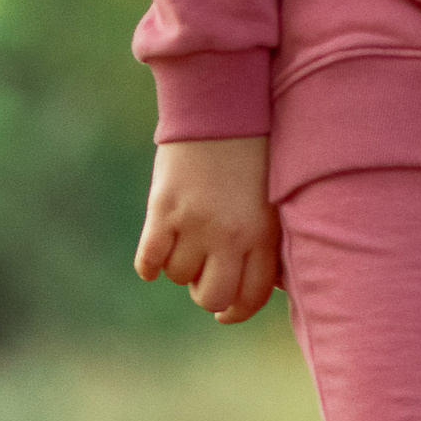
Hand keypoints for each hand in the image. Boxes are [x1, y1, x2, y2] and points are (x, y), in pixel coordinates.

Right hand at [135, 136, 281, 323]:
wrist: (221, 108)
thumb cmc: (254, 153)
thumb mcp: (271, 200)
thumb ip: (265, 241)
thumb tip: (260, 288)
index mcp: (263, 236)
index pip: (250, 297)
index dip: (235, 311)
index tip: (225, 312)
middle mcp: (230, 237)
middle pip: (212, 297)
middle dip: (206, 295)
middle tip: (202, 279)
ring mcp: (195, 225)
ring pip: (179, 277)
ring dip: (180, 268)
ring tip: (185, 246)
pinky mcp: (163, 210)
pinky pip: (149, 261)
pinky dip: (149, 264)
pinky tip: (154, 254)